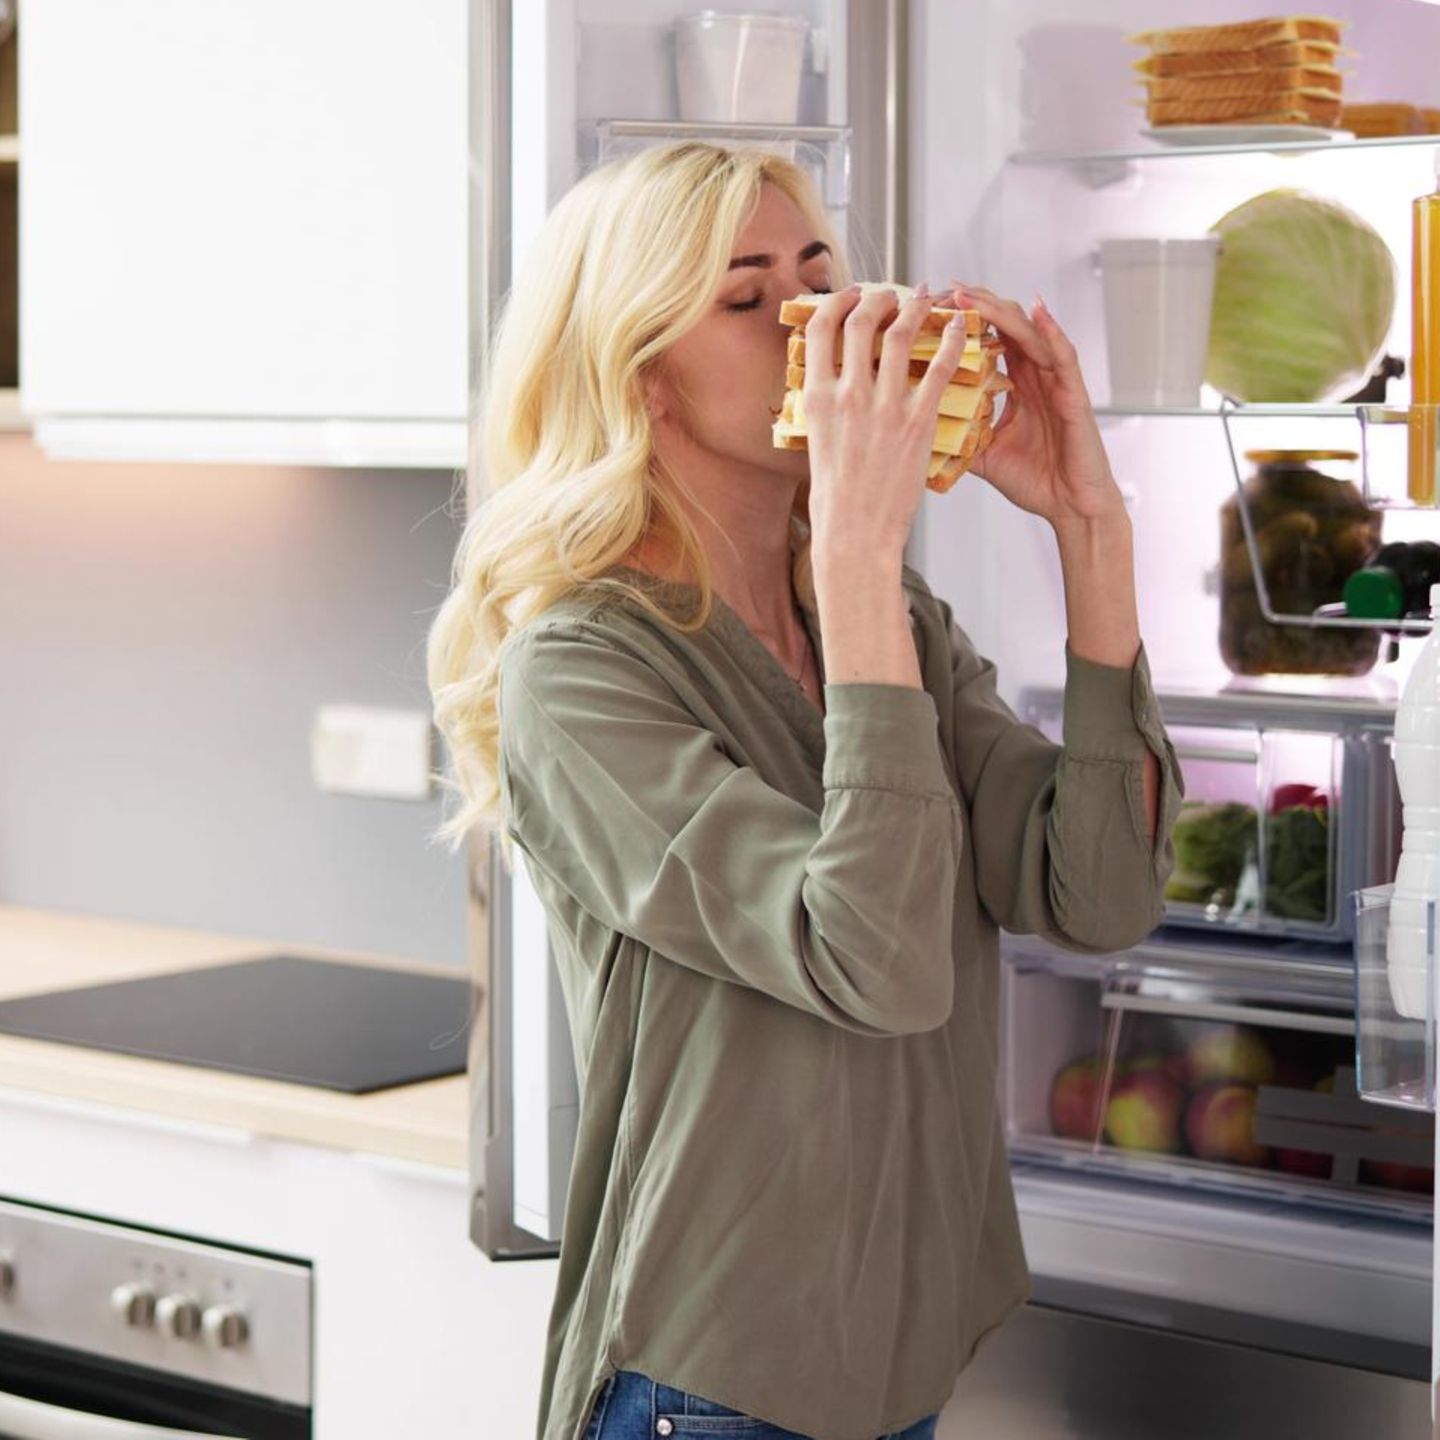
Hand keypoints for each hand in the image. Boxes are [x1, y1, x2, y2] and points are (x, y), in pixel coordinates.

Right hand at [801, 281, 974, 556]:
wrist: (855, 533)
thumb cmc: (835, 498)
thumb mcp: (816, 442)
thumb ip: (824, 407)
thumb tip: (830, 382)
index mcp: (817, 398)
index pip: (822, 329)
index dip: (838, 302)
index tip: (850, 296)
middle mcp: (848, 395)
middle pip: (860, 320)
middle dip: (876, 297)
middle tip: (888, 294)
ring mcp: (884, 407)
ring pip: (900, 335)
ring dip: (913, 309)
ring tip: (922, 301)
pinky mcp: (917, 422)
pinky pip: (939, 369)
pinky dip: (951, 341)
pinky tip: (958, 328)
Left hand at [945, 282, 1126, 530]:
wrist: (1071, 507)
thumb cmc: (1036, 480)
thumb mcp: (985, 456)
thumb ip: (960, 437)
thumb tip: (917, 435)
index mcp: (1015, 383)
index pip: (986, 339)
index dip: (960, 321)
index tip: (927, 308)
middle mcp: (1035, 375)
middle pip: (1004, 323)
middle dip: (973, 304)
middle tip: (940, 292)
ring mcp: (1056, 381)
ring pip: (1027, 331)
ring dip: (998, 310)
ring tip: (967, 294)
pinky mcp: (1074, 394)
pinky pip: (1064, 356)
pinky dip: (1052, 332)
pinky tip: (1037, 312)